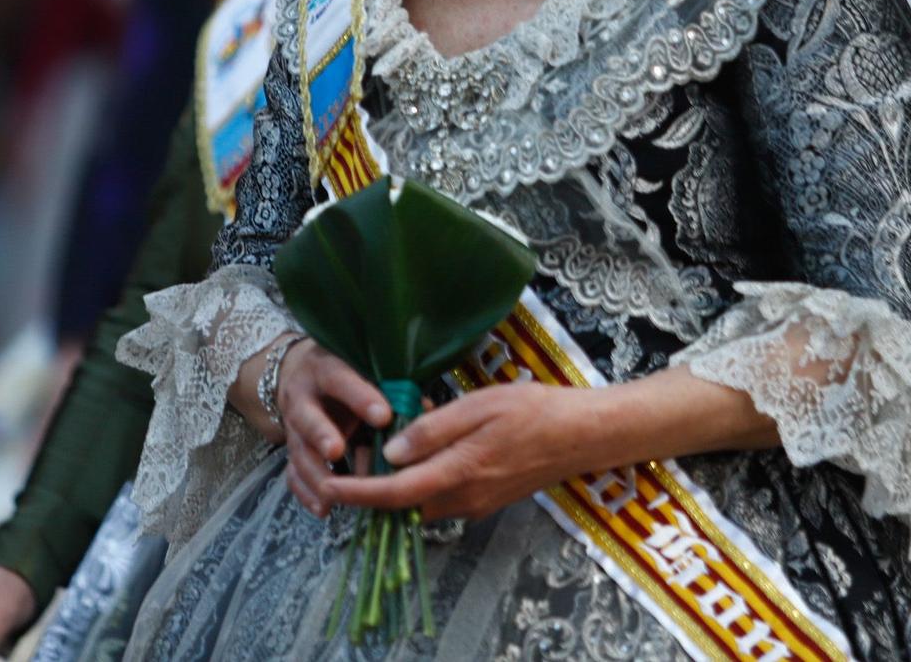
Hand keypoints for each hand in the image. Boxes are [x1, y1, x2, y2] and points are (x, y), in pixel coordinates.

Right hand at [278, 340, 391, 518]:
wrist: (302, 375)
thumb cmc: (345, 374)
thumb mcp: (362, 369)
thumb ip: (391, 389)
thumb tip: (425, 410)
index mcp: (326, 370)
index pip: (341, 380)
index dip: (360, 398)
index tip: (383, 417)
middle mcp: (303, 398)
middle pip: (307, 416)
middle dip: (321, 433)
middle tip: (337, 450)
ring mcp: (293, 427)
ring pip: (298, 451)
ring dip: (315, 473)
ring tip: (333, 492)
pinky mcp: (292, 450)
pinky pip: (292, 474)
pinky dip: (306, 493)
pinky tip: (324, 509)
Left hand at [322, 382, 585, 522]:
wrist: (583, 436)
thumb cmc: (534, 411)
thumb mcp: (479, 406)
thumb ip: (433, 430)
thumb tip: (391, 452)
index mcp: (457, 473)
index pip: (394, 494)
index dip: (356, 494)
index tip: (327, 487)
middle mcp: (462, 499)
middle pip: (403, 502)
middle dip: (376, 482)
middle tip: (368, 443)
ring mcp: (475, 505)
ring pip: (422, 500)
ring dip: (403, 477)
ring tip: (402, 433)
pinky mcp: (486, 501)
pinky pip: (443, 495)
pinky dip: (426, 476)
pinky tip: (434, 442)